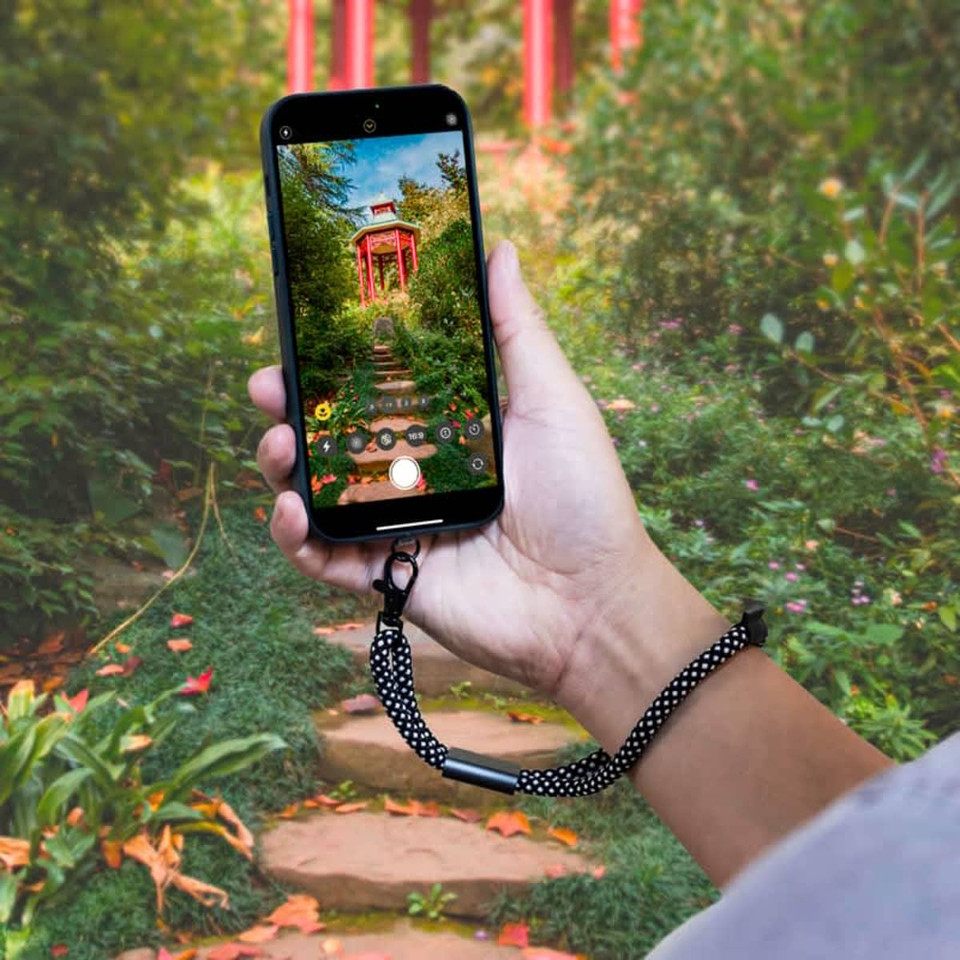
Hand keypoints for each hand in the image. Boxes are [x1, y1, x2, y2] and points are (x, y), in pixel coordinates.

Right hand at [249, 241, 725, 726]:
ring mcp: (395, 526)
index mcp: (444, 428)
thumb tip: (501, 249)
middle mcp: (412, 475)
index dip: (332, 363)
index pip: (373, 387)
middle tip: (270, 386)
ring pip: (314, 493)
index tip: (301, 332)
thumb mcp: (551, 401)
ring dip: (281, 467)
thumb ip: (516, 329)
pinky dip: (294, 539)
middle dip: (289, 409)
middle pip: (330, 437)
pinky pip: (323, 560)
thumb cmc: (583, 498)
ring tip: (280, 446)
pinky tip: (291, 512)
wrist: (592, 601)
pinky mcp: (387, 578)